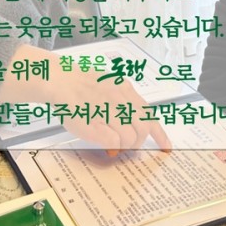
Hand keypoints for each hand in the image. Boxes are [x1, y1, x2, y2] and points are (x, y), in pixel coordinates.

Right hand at [0, 44, 171, 153]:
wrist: (59, 80)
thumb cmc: (80, 84)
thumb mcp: (108, 85)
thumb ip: (123, 101)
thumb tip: (130, 125)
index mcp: (125, 90)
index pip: (149, 114)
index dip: (160, 133)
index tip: (166, 146)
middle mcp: (121, 99)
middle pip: (142, 130)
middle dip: (137, 141)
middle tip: (125, 144)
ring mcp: (109, 110)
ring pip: (129, 138)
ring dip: (123, 144)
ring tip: (111, 141)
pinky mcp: (97, 123)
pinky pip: (113, 141)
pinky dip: (110, 144)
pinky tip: (101, 138)